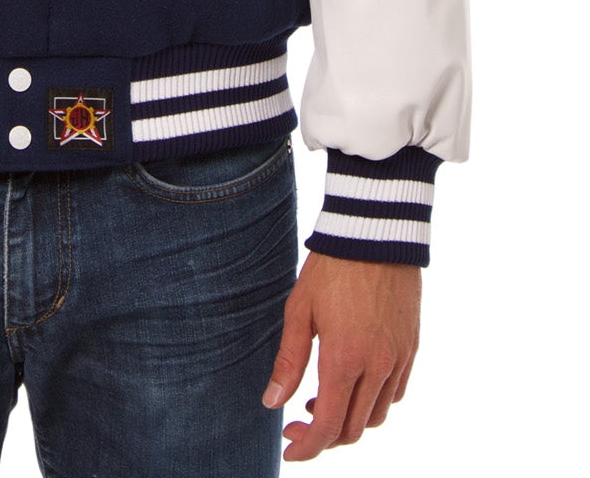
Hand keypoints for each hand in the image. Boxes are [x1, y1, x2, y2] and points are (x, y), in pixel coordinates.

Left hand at [263, 251, 419, 460]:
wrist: (375, 233)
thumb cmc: (331, 268)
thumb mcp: (300, 309)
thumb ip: (289, 361)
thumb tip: (271, 403)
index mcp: (345, 360)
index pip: (328, 426)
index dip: (308, 447)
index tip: (290, 449)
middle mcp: (378, 367)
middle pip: (353, 429)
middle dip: (324, 437)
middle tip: (298, 422)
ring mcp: (399, 359)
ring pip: (377, 415)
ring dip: (349, 420)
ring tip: (321, 401)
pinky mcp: (412, 348)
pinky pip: (396, 393)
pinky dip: (374, 402)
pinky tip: (353, 384)